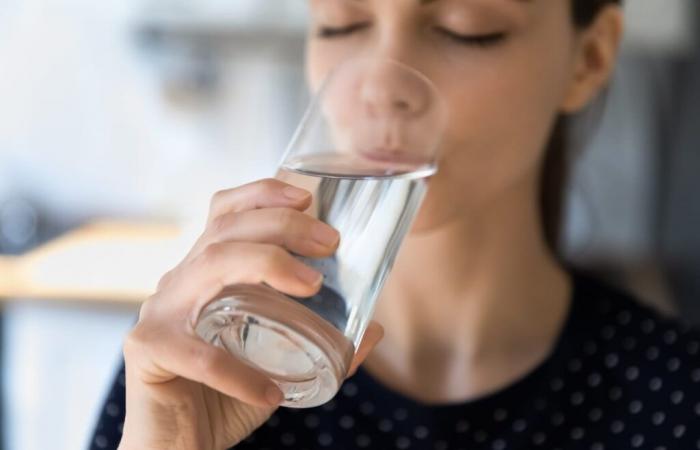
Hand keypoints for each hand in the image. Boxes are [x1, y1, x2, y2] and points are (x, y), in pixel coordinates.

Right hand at [118, 178, 383, 449]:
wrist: (178, 444)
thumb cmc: (225, 396)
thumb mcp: (278, 362)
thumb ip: (321, 344)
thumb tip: (373, 331)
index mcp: (206, 273)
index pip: (225, 212)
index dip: (262, 193)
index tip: (308, 197)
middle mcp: (180, 282)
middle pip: (226, 231)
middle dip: (282, 225)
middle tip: (329, 243)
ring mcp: (159, 312)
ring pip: (210, 266)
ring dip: (266, 265)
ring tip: (311, 287)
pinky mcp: (148, 350)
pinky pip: (198, 353)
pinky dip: (240, 372)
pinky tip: (272, 390)